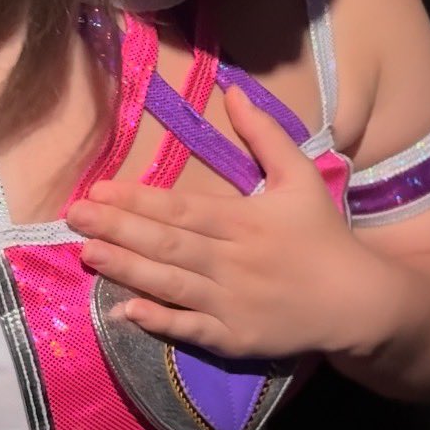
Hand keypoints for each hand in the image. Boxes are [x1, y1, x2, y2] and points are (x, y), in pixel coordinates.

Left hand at [67, 85, 413, 359]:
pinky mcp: (233, 338)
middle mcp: (233, 261)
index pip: (182, 208)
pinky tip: (124, 312)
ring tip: (87, 253)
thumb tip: (233, 91)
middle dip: (119, 229)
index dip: (139, 200)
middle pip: (168, 244)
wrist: (356, 301)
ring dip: (127, 269)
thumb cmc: (323, 235)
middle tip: (73, 217)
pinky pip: (188, 330)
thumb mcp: (301, 177)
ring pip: (171, 285)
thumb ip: (265, 135)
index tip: (98, 191)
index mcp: (245, 221)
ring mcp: (231, 303)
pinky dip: (157, 322)